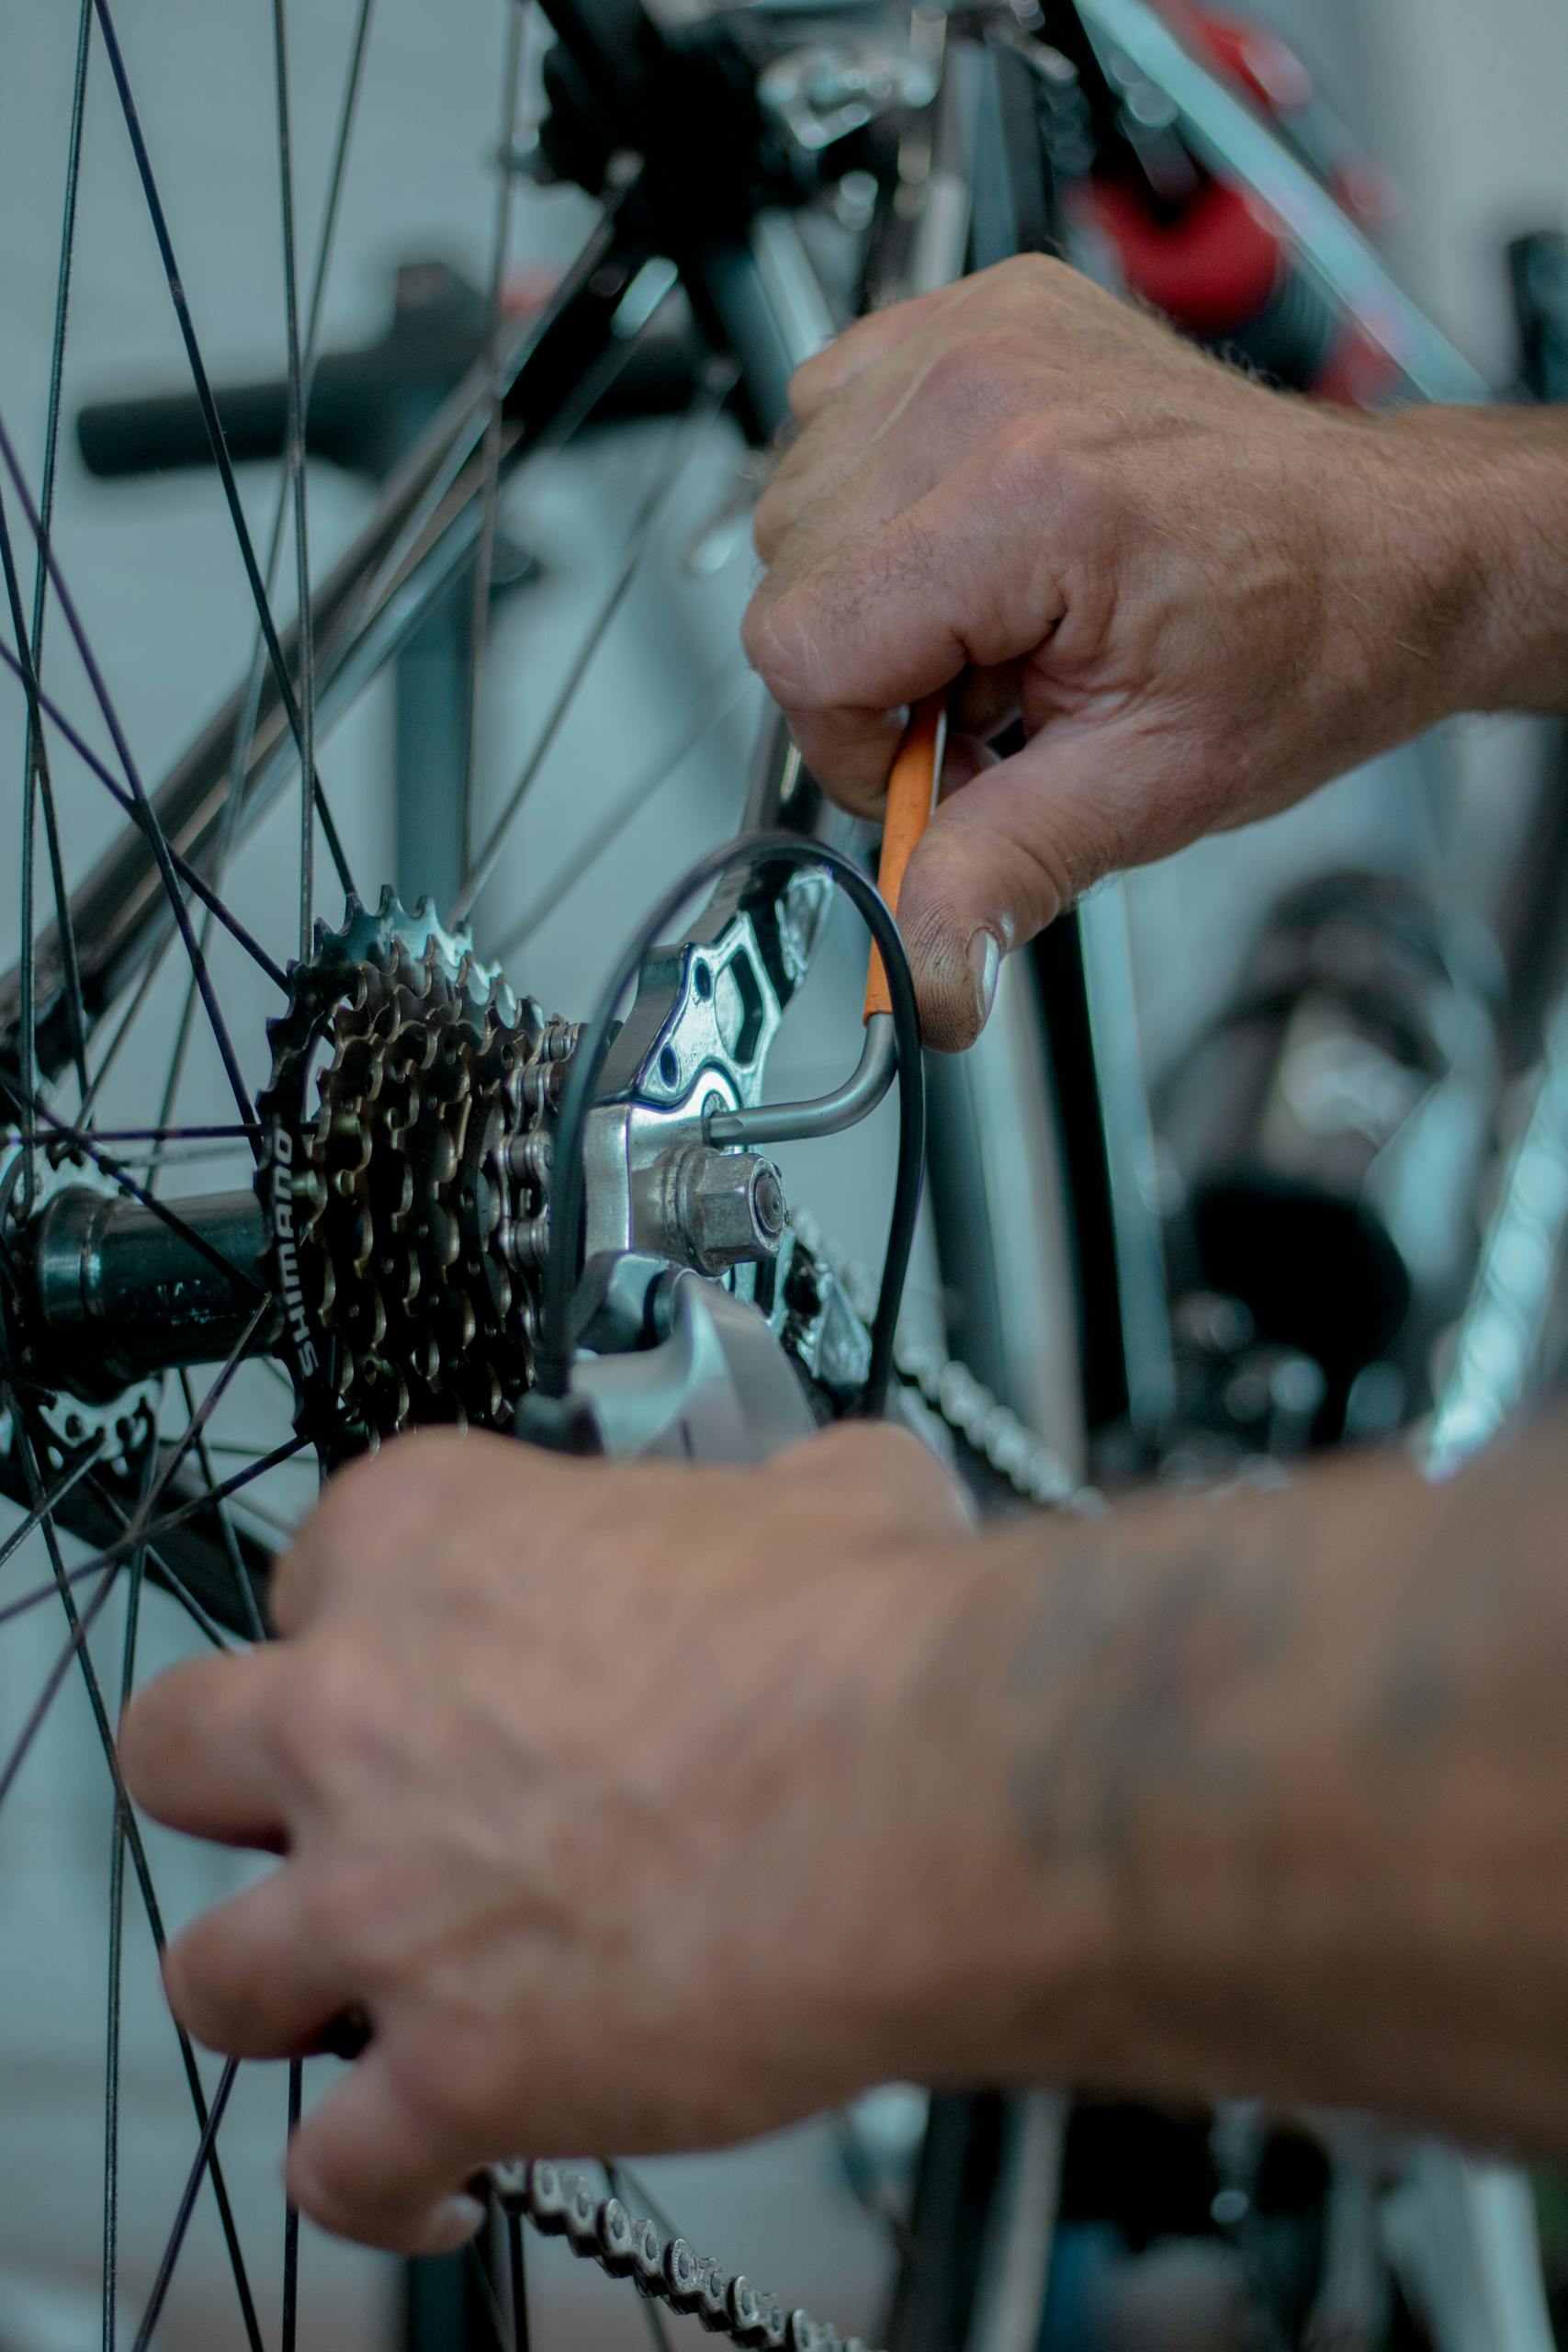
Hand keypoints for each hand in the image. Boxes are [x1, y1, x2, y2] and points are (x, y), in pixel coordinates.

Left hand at [121, 1424, 990, 2253]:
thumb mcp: (827, 1491)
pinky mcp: (452, 2070)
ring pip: (211, 1973)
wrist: (938, 1794)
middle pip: (183, 1746)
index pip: (320, 1564)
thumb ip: (776, 1491)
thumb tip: (826, 1497)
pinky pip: (337, 2167)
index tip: (432, 1659)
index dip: (377, 1621)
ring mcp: (386, 1902)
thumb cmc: (873, 1642)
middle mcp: (362, 1714)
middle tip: (330, 1812)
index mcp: (433, 1541)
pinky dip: (377, 2189)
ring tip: (356, 2000)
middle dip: (241, 1787)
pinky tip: (434, 2185)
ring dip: (277, 1990)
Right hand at [745, 256, 1494, 1046]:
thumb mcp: (1147, 789)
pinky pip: (834, 420)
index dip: (853, 737)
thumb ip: (1003, 876)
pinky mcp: (976, 314)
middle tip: (994, 691)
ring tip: (997, 616)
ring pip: (794, 498)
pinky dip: (880, 501)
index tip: (943, 759)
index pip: (803, 640)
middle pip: (788, 573)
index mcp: (1032, 495)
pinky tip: (976, 545)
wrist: (1380, 551)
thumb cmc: (1301, 644)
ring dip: (871, 586)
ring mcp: (979, 333)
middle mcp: (988, 387)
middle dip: (867, 667)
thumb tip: (921, 981)